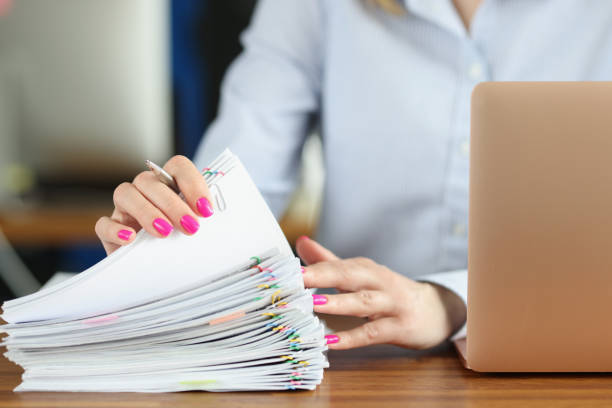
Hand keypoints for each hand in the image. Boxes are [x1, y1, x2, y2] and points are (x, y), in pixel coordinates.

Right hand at [95, 155, 213, 254]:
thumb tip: (212, 219)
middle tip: (190, 226)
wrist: (160, 272)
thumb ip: (203, 219)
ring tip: (165, 232)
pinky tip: (131, 239)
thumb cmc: (182, 244)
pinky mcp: (109, 230)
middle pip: (151, 181)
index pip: (178, 167)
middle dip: (173, 204)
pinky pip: (104, 223)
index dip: (192, 183)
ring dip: (147, 212)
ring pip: (126, 193)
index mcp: (170, 184)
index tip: (206, 209)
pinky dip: (116, 229)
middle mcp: (145, 190)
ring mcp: (125, 209)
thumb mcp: (196, 229)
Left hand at [297, 237, 466, 349]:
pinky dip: (352, 337)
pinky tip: (331, 342)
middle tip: (295, 279)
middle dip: (321, 275)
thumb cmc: (389, 293)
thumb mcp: (361, 276)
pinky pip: (373, 332)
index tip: (283, 270)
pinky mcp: (399, 327)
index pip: (335, 264)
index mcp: (365, 269)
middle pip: (349, 275)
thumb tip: (301, 242)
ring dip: (337, 302)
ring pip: (362, 302)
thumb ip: (329, 262)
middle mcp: (378, 282)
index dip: (310, 266)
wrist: (435, 311)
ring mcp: (391, 304)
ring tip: (313, 303)